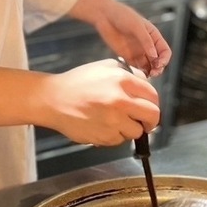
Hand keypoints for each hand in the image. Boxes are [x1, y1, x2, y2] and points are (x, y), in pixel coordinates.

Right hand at [39, 59, 159, 146]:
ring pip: (136, 131)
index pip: (153, 95)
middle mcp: (120, 100)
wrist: (53, 99)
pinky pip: (120, 140)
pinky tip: (102, 125)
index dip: (152, 102)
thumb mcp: (103, 67)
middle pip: (153, 115)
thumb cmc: (77, 82)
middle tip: (143, 121)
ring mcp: (113, 120)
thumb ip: (128, 72)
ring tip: (114, 120)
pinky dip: (114, 135)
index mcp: (122, 80)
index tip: (148, 107)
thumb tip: (145, 82)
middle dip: (150, 120)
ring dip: (129, 128)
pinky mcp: (105, 136)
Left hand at [68, 0, 171, 76]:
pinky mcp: (127, 56)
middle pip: (158, 61)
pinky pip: (136, 67)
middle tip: (153, 73)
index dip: (164, 59)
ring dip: (149, 72)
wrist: (104, 15)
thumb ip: (146, 41)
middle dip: (158, 68)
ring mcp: (138, 51)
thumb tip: (154, 55)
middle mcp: (147, 45)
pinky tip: (136, 74)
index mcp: (153, 36)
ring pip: (148, 66)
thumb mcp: (136, 26)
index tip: (158, 64)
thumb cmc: (121, 15)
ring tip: (145, 75)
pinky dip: (138, 72)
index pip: (165, 51)